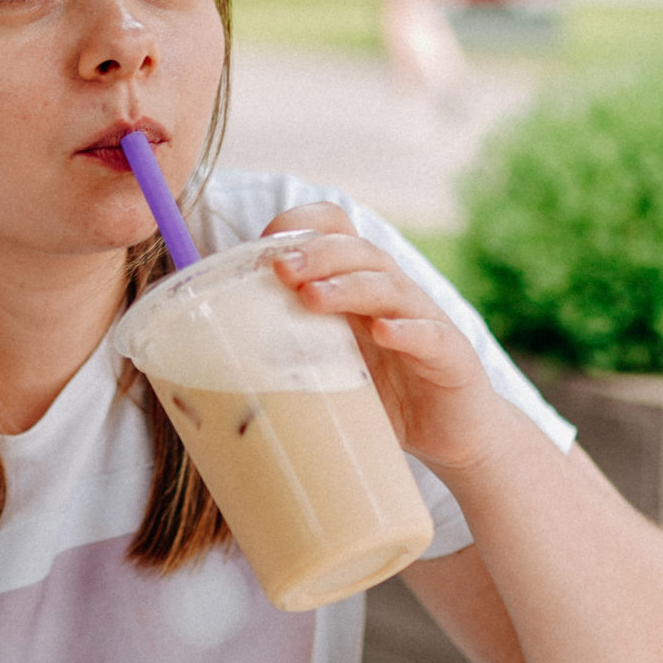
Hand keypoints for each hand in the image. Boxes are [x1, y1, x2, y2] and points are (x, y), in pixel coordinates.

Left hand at [260, 203, 522, 477]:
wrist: (453, 436)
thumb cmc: (384, 398)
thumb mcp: (330, 370)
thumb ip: (287, 355)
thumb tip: (209, 364)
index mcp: (361, 288)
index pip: (337, 231)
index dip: (301, 226)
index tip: (260, 244)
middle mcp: (394, 295)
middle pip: (360, 252)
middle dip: (316, 254)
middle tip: (278, 268)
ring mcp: (425, 323)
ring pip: (390, 287)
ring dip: (349, 286)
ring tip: (311, 297)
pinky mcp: (452, 358)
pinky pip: (431, 336)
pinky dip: (407, 331)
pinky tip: (383, 333)